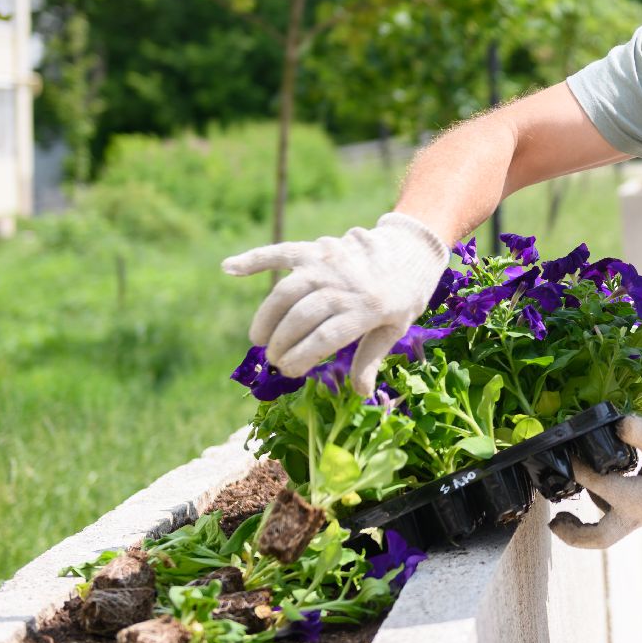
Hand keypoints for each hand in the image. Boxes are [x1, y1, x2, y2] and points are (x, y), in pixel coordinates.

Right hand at [221, 212, 448, 396]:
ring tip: (259, 338)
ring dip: (267, 315)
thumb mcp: (395, 329)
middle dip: (282, 342)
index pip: (325, 338)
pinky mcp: (317, 248)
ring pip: (287, 290)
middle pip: (302, 317)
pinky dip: (255, 258)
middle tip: (273, 360)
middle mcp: (345, 284)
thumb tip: (359, 393)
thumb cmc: (404, 296)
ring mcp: (328, 263)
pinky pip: (282, 252)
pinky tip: (228, 268)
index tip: (288, 372)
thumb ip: (371, 358)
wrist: (412, 249)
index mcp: (368, 309)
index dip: (301, 357)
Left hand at [549, 416, 641, 549]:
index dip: (579, 471)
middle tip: (554, 522)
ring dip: (587, 524)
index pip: (597, 486)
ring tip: (569, 509)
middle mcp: (638, 515)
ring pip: (608, 531)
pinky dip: (604, 511)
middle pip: (599, 538)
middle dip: (573, 534)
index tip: (568, 457)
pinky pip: (620, 519)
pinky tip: (601, 491)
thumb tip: (615, 423)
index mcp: (637, 499)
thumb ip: (638, 431)